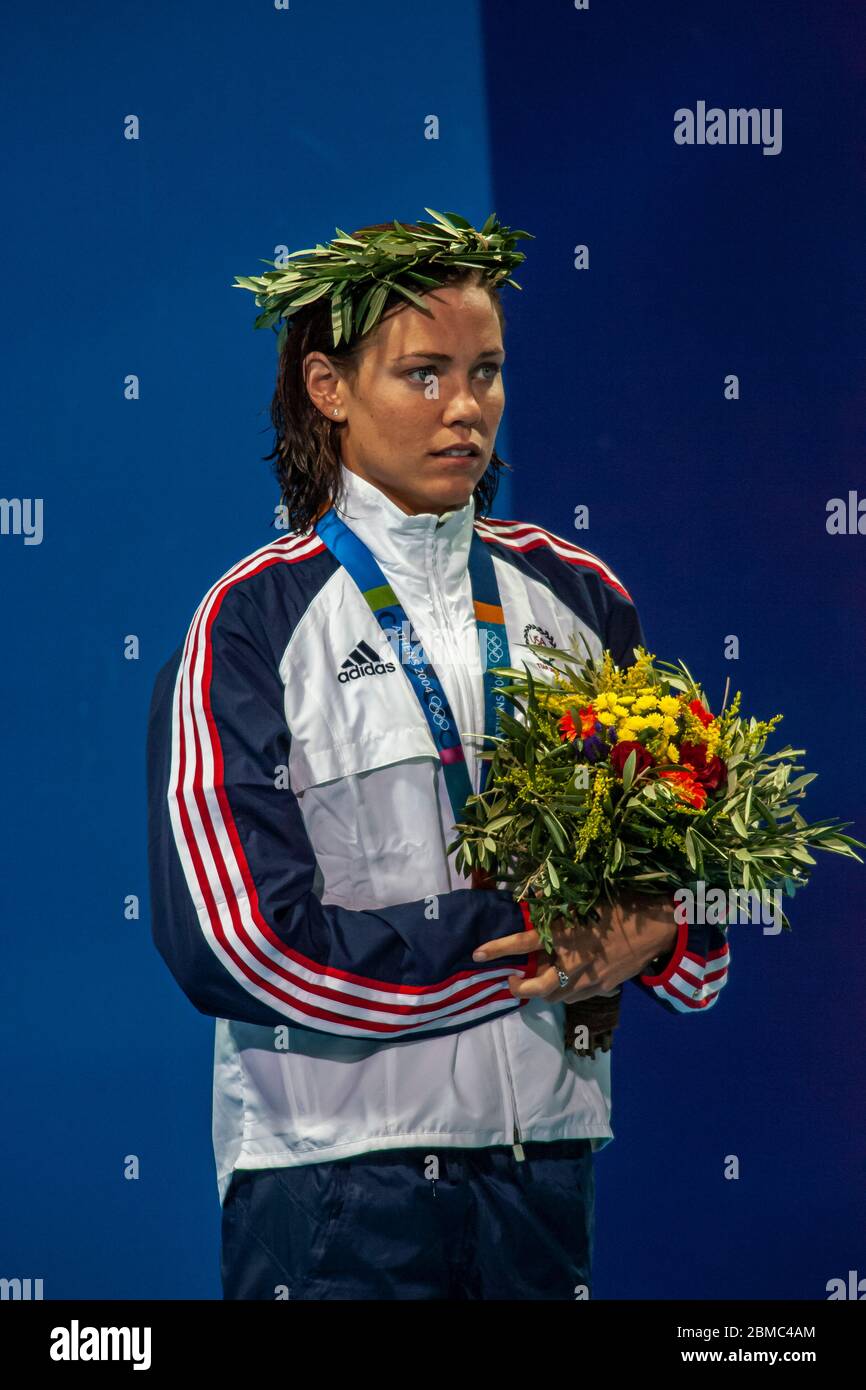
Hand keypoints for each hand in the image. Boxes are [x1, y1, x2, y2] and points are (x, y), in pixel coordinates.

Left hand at [472, 892, 679, 1002]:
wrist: (658, 927)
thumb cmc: (621, 905)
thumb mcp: (587, 899)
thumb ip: (558, 906)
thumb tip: (534, 899)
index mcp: (567, 934)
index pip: (523, 942)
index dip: (498, 949)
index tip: (478, 953)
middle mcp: (574, 961)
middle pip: (537, 988)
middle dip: (518, 988)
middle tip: (509, 980)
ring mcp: (590, 979)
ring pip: (555, 995)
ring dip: (540, 990)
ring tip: (534, 979)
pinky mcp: (603, 988)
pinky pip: (576, 995)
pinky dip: (564, 990)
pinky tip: (564, 979)